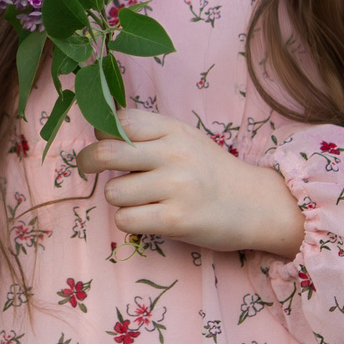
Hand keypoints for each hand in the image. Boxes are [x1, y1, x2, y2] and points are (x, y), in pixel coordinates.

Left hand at [79, 109, 304, 257]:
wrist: (256, 204)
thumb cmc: (211, 171)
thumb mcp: (183, 139)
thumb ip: (146, 133)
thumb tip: (97, 130)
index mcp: (172, 129)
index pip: (119, 121)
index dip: (100, 132)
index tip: (102, 142)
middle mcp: (173, 154)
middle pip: (104, 154)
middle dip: (87, 162)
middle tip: (89, 168)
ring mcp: (176, 187)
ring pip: (113, 192)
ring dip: (119, 199)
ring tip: (140, 199)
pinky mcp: (177, 220)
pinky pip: (126, 220)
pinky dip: (130, 222)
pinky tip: (148, 218)